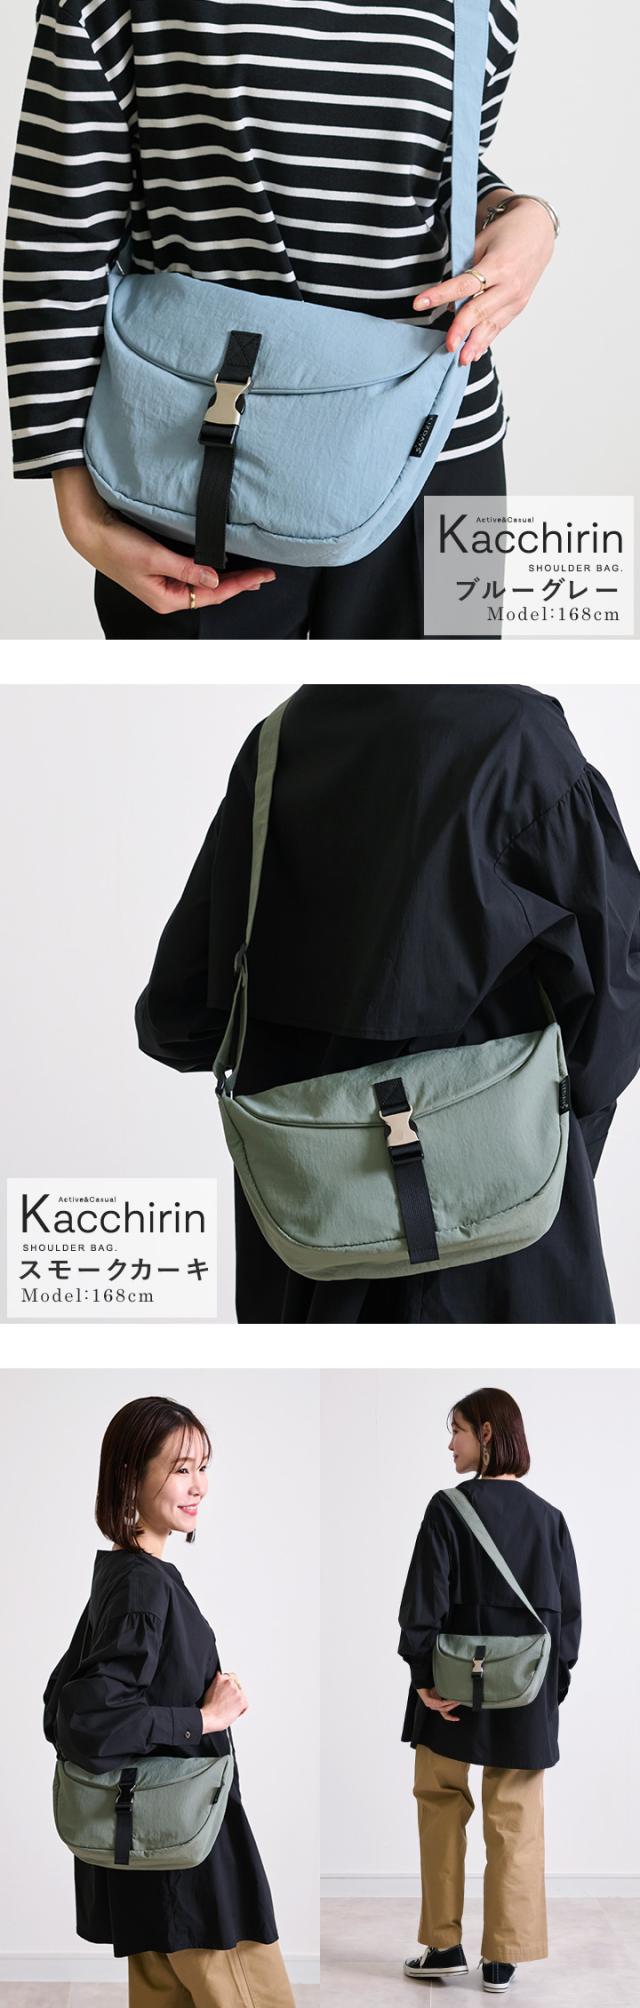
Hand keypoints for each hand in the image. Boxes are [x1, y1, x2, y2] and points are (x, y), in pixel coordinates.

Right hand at [52, 465, 275, 613]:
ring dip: (226, 576)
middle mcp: (167, 593)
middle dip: (239, 583)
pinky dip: (209, 567)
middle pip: (212, 591)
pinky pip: (192, 571)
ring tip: (251, 573)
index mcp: (167, 598)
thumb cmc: (115, 545)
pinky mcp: (160, 567)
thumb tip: (215, 577)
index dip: (240, 584)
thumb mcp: (154, 557)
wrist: (89, 530)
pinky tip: (221, 563)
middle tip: (265, 574)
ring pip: (203, 582)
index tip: (262, 575)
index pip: (213, 593)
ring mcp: (164, 581)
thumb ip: (186, 568)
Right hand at [200, 1668, 248, 1734]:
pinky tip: (232, 1713)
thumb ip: (218, 1684)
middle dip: (234, 1692)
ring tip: (228, 1709)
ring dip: (237, 1701)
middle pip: (237, 1684)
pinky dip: (241, 1710)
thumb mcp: (209, 1690)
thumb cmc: (207, 1709)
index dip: (230, 1685)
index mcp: (220, 1678)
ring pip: (242, 1695)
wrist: (208, 1718)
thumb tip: (222, 1686)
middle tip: (229, 1701)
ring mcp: (237, 1691)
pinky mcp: (242, 1701)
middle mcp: (230, 1682)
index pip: (231, 1676)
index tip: (230, 1690)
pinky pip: (245, 1705)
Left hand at [412, 195, 556, 364]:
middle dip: (462, 329)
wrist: (538, 232)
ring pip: (492, 325)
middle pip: (480, 310)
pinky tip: (475, 353)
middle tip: (447, 345)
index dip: (441, 295)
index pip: (465, 284)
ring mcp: (516, 298)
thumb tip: (448, 298)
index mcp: (499, 264)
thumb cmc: (507, 233)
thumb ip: (466, 267)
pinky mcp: (518, 307)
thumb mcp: (483, 241)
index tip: (419, 304)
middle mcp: (510, 285)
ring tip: (461, 360)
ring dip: (475, 344)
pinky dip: (486, 340)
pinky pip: (500, 327)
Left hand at [417, 1685, 460, 1722]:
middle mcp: (434, 1707)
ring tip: (456, 1700)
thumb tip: (455, 1694)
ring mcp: (430, 1705)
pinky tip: (449, 1700)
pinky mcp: (428, 1702)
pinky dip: (446, 1702)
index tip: (458, 1718)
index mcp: (437, 1707)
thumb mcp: (440, 1693)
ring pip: (443, 1707)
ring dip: (451, 1704)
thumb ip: (446, 1696)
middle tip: (459, 1702)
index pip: (445, 1715)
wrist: (422, 1684)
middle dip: (453, 1706)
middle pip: (445, 1710)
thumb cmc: (431, 1688)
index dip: (451, 1717)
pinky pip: (439, 1703)